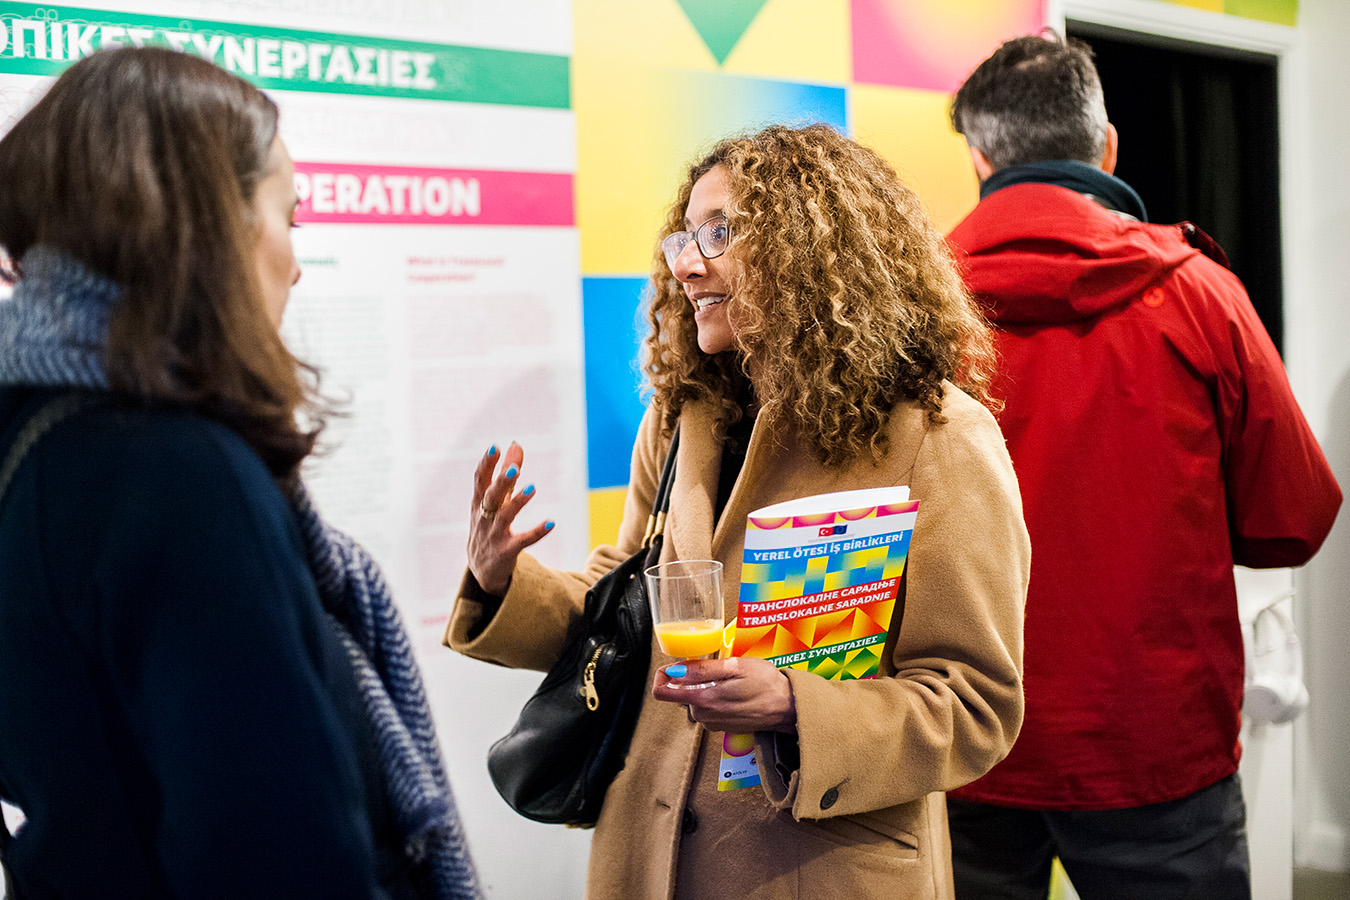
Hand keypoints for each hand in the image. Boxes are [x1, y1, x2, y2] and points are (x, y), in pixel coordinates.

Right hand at [467, 442, 553, 595]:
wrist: (482, 569)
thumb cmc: (488, 525)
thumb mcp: (495, 499)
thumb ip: (505, 472)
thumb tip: (515, 444)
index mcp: (480, 502)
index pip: (480, 480)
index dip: (486, 464)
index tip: (494, 447)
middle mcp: (484, 517)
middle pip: (491, 497)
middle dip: (501, 482)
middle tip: (514, 468)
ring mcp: (494, 535)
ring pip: (504, 517)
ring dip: (518, 502)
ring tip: (533, 488)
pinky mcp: (506, 551)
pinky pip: (523, 541)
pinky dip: (537, 532)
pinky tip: (551, 523)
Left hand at [652, 657, 797, 732]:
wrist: (788, 708)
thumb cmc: (766, 684)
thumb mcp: (735, 667)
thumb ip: (702, 670)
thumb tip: (674, 670)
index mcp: (703, 700)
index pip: (661, 692)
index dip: (662, 675)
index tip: (673, 665)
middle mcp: (703, 715)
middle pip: (678, 692)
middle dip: (690, 677)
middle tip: (716, 667)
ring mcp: (712, 722)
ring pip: (693, 698)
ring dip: (704, 686)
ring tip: (729, 678)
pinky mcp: (720, 725)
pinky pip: (706, 706)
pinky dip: (714, 695)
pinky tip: (733, 690)